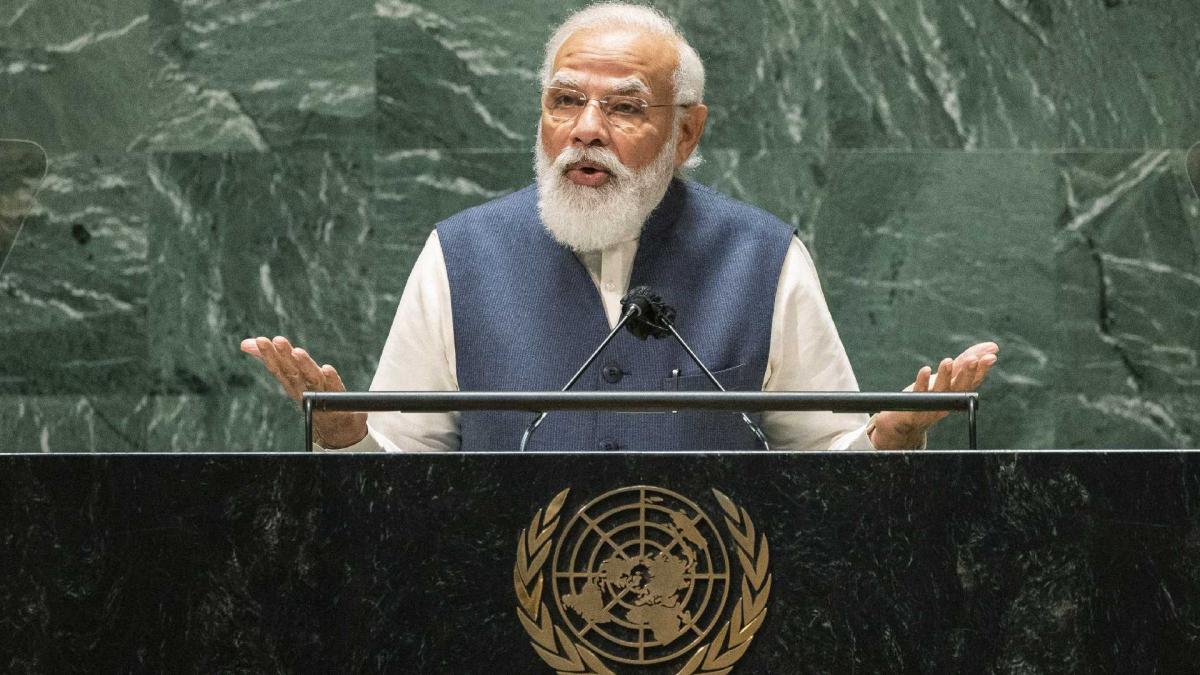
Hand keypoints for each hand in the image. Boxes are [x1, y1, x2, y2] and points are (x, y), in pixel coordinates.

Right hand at [240, 336, 366, 447]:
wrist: (334, 423)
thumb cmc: (309, 395)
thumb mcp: (290, 375)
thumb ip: (271, 358)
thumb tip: (244, 343)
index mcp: (290, 383)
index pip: (277, 368)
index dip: (268, 354)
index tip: (260, 340)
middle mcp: (303, 388)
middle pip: (292, 371)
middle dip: (283, 355)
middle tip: (277, 340)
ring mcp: (320, 393)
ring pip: (311, 378)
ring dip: (304, 365)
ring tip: (297, 351)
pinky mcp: (338, 397)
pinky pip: (334, 388)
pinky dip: (331, 379)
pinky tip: (327, 369)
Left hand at [871, 341, 998, 449]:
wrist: (907, 417)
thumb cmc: (934, 392)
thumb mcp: (952, 374)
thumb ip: (969, 359)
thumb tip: (993, 346)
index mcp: (959, 390)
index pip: (974, 380)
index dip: (983, 369)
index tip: (991, 357)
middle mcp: (948, 398)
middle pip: (960, 386)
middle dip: (967, 373)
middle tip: (973, 359)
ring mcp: (932, 402)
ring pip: (940, 389)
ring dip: (944, 375)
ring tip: (947, 361)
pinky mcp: (914, 404)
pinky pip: (919, 392)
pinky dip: (922, 381)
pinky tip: (925, 370)